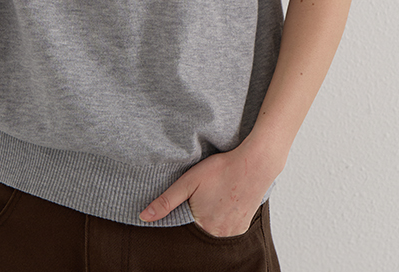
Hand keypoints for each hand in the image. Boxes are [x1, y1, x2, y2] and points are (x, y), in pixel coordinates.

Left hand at [139, 141, 278, 236]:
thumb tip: (143, 217)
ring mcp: (234, 233)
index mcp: (203, 227)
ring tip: (214, 195)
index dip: (183, 212)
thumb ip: (166, 201)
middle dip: (197, 214)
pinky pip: (227, 227)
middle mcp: (219, 235)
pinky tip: (224, 200)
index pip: (184, 226)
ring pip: (213, 228)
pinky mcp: (244, 227)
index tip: (188, 199)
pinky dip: (223, 216)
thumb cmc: (221, 169)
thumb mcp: (188, 181)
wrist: (255, 164)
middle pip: (199, 228)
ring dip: (210, 216)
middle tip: (204, 195)